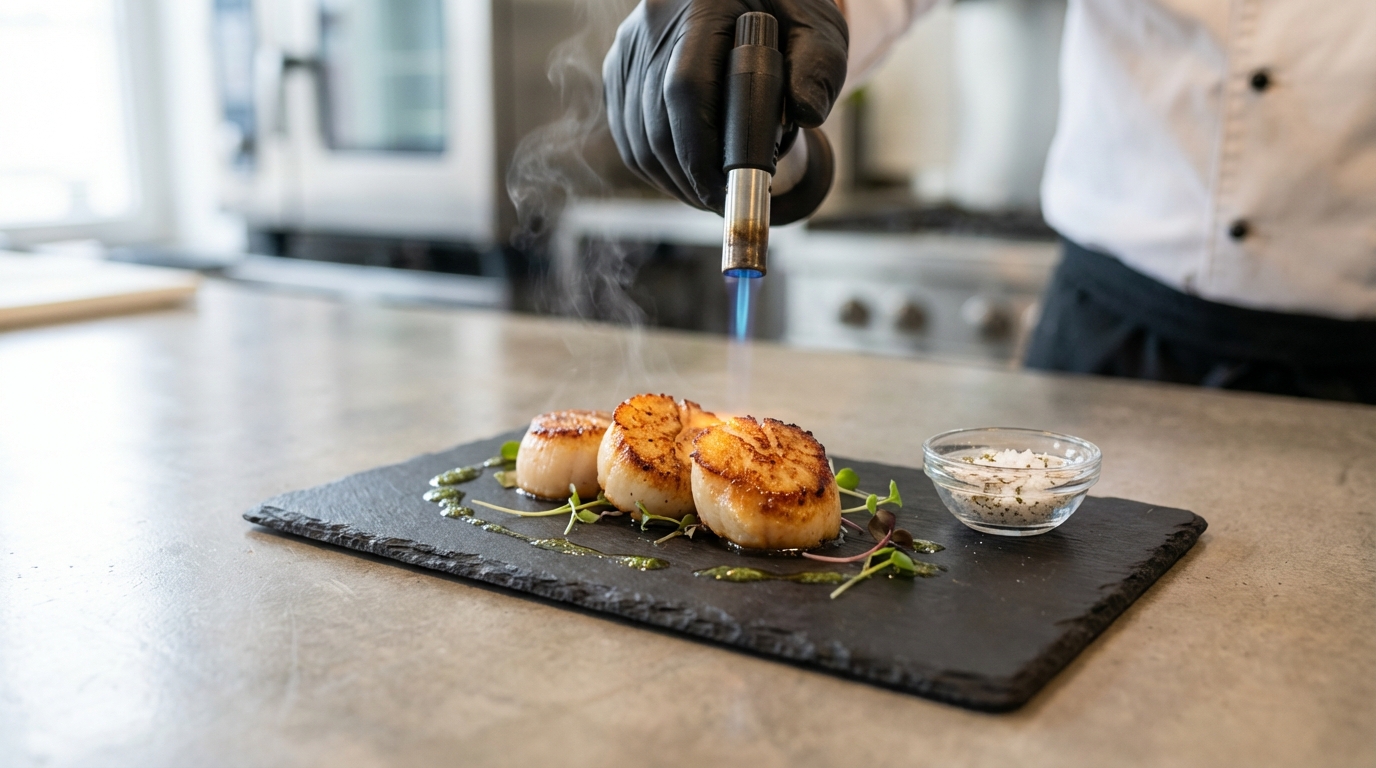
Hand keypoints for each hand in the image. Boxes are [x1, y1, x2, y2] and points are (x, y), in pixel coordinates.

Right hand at [603, 0, 847, 213]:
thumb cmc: (786, 8)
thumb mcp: (816, 26)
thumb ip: (819, 66)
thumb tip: (807, 115)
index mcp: (702, 5)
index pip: (685, 89)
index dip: (700, 152)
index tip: (725, 190)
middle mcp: (654, 25)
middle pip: (655, 123)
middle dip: (689, 177)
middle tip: (724, 204)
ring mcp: (630, 48)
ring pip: (637, 136)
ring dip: (672, 178)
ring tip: (710, 194)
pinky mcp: (620, 68)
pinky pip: (628, 132)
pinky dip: (657, 164)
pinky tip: (688, 174)